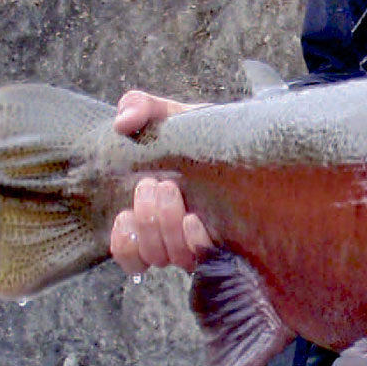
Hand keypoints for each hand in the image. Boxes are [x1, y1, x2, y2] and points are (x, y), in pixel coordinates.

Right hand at [108, 91, 212, 275]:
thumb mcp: (169, 113)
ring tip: (172, 190)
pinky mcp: (230, 238)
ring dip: (167, 228)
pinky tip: (196, 219)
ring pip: (173, 258)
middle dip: (147, 221)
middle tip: (157, 185)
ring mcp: (203, 237)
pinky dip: (194, 241)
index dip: (123, 242)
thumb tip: (122, 121)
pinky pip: (204, 256)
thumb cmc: (200, 129)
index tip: (125, 214)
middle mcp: (178, 233)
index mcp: (154, 213)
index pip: (129, 253)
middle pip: (151, 254)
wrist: (244, 133)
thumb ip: (140, 107)